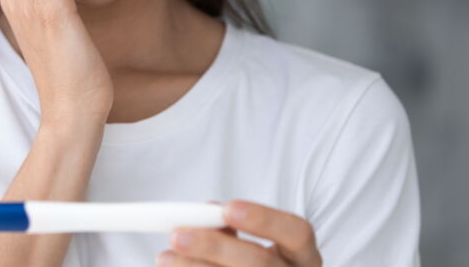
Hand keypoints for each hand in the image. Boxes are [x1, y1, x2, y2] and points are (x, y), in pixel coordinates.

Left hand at [158, 199, 322, 265]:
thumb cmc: (255, 266)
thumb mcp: (256, 247)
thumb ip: (234, 228)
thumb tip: (207, 211)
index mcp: (303, 257)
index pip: (297, 233)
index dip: (264, 219)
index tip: (227, 207)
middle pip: (260, 263)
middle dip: (215, 248)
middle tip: (177, 235)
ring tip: (164, 257)